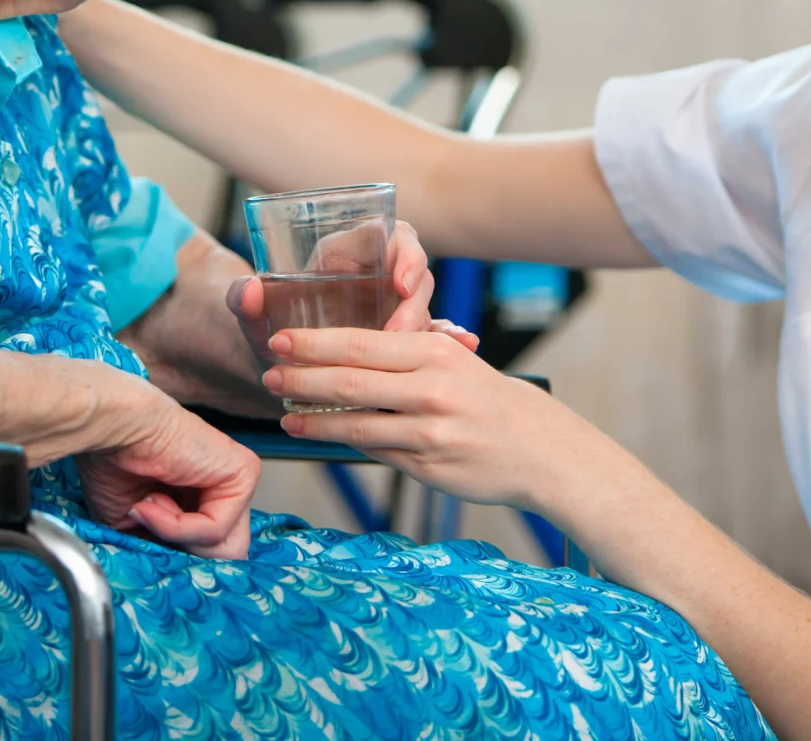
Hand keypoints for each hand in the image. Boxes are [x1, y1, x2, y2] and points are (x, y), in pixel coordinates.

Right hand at [75, 391, 261, 559]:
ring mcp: (239, 482)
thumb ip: (170, 550)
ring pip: (225, 549)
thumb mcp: (140, 527)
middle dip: (182, 553)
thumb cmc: (114, 466)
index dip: (180, 562)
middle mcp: (226, 490)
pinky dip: (178, 526)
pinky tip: (154, 498)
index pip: (212, 554)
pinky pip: (217, 528)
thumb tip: (187, 575)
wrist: (111, 428)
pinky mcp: (245, 474)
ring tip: (149, 506)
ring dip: (177, 538)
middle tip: (149, 526)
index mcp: (205, 499)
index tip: (148, 550)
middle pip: (225, 556)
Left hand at [224, 220, 477, 366]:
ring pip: (425, 315)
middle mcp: (379, 277)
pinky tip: (453, 358)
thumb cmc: (264, 332)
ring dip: (422, 334)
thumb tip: (248, 291)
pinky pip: (428, 343)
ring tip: (409, 365)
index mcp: (350, 253)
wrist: (269, 364)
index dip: (406, 256)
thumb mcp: (253, 319)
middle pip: (415, 282)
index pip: (394, 237)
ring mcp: (396, 311)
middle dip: (413, 310)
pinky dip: (441, 349)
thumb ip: (245, 303)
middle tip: (399, 337)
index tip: (400, 285)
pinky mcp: (403, 343)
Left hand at [261, 326, 575, 509]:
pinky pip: (375, 452)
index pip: (361, 343)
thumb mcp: (455, 360)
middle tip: (269, 377)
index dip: (313, 344)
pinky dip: (345, 443)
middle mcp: (432, 390)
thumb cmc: (489, 398)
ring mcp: (430, 433)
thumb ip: (406, 356)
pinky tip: (323, 437)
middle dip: (301, 380)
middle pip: (350, 383)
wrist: (541, 448)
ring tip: (285, 416)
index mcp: (435, 352)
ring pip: (356, 425)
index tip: (279, 341)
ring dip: (313, 421)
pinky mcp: (428, 468)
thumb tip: (344, 354)